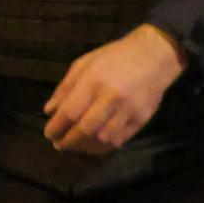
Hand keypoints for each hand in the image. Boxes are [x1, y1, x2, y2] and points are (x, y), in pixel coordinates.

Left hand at [42, 24, 185, 154]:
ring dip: (85, 146)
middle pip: (86, 129)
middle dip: (69, 141)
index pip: (70, 112)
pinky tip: (94, 144)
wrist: (154, 56)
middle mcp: (111, 97)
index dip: (57, 127)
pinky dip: (103, 146)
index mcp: (93, 81)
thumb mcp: (84, 64)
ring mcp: (129, 110)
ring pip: (103, 139)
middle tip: (59, 144)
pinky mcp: (142, 119)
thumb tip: (49, 111)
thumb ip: (65, 88)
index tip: (49, 134)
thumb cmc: (114, 57)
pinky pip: (120, 140)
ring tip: (75, 145)